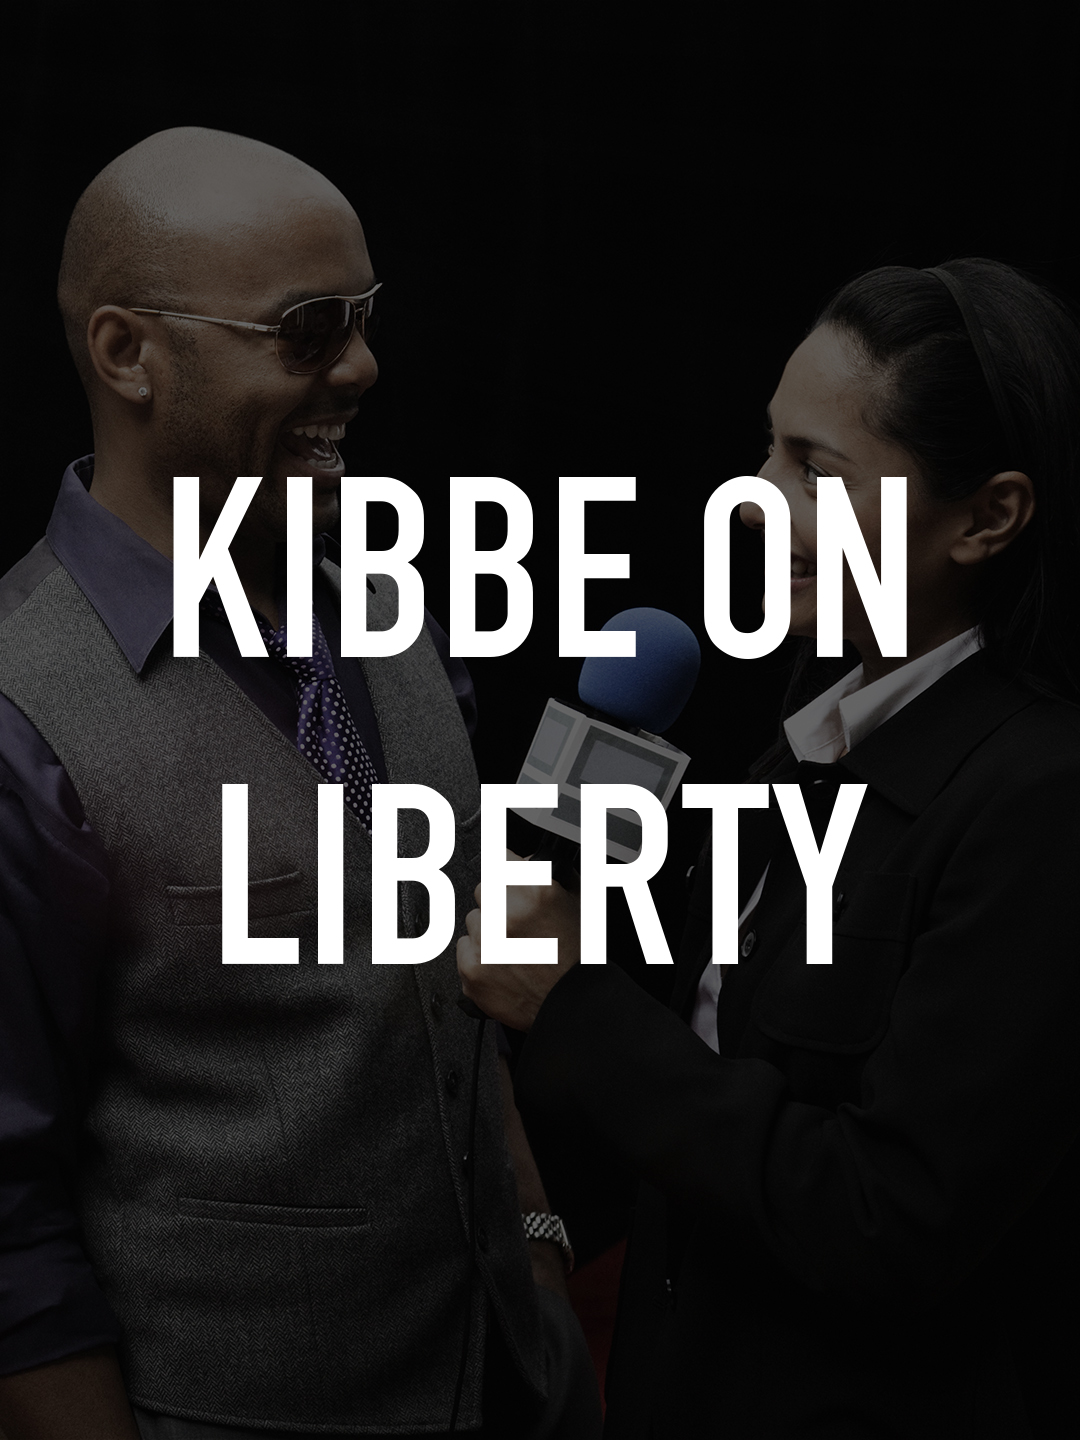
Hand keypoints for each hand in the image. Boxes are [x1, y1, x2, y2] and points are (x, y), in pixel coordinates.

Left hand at [456, 850, 581, 1030]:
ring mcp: (485, 942)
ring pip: (473, 920)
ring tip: (514, 949)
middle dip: (498, 904)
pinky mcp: (471, 968)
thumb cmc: (576, 957)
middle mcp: (505, 914)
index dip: (507, 870)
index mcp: (533, 892)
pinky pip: (464, 948)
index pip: (500, 858)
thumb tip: (523, 860)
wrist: (570, 1003)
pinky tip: (502, 965)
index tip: (508, 879)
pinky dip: (478, 956)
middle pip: (484, 890)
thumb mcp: (575, 903)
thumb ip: (546, 874)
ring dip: (488, 931)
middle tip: (518, 924)